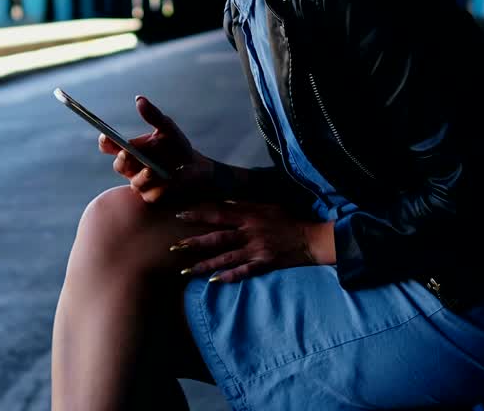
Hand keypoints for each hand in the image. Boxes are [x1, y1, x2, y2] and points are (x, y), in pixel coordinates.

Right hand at [99, 96, 210, 202]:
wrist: (196, 167)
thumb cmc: (177, 146)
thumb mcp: (167, 128)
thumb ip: (153, 115)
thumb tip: (139, 99)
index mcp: (130, 149)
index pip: (109, 146)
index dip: (105, 142)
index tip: (106, 136)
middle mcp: (131, 167)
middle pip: (119, 165)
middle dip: (122, 159)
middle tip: (127, 153)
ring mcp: (140, 183)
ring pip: (135, 182)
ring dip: (141, 176)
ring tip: (151, 170)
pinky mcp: (153, 196)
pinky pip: (151, 194)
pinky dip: (159, 188)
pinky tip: (168, 182)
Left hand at [170, 202, 334, 282]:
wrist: (309, 239)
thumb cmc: (288, 220)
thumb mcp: (267, 206)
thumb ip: (246, 205)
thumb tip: (226, 202)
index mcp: (249, 215)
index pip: (219, 214)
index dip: (198, 214)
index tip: (179, 215)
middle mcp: (250, 232)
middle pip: (217, 238)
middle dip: (194, 242)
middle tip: (174, 246)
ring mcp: (256, 250)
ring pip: (225, 258)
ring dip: (204, 264)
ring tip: (185, 271)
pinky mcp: (263, 264)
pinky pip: (243, 272)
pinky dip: (228, 277)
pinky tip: (212, 282)